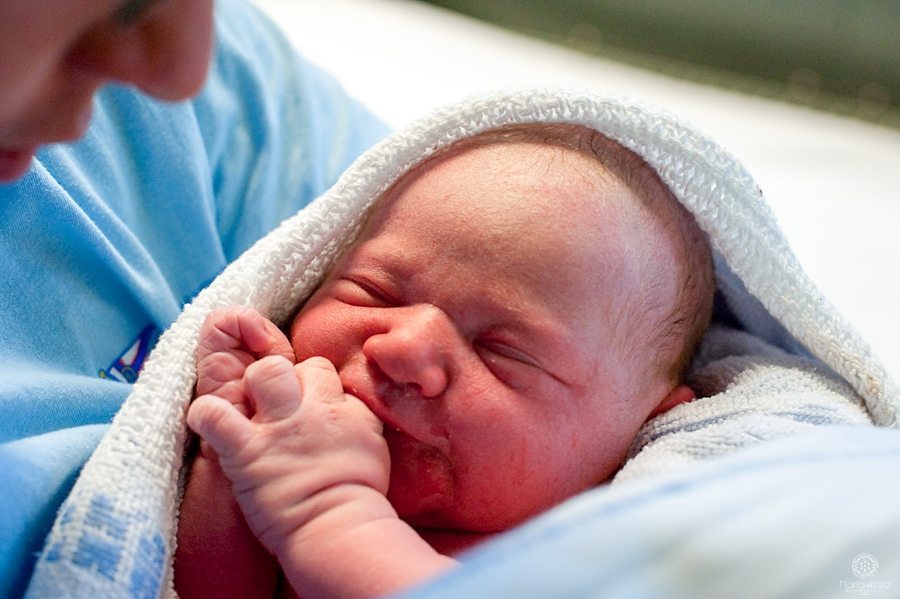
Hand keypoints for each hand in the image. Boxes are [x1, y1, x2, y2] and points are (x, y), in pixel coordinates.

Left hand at [187, 355, 389, 555]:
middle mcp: (310, 409)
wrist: (338, 527)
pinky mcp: (247, 450)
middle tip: (274, 406)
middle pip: (289, 365)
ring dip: (250, 387)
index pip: (318, 370)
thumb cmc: (358, 495)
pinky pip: (216, 415)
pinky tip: (208, 420)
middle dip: (277, 376)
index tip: (303, 404)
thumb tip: (345, 405)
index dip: (307, 384)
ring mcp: (277, 428)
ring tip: (248, 412)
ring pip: (262, 373)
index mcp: (343, 408)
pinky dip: (206, 413)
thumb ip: (357, 416)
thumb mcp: (373, 441)